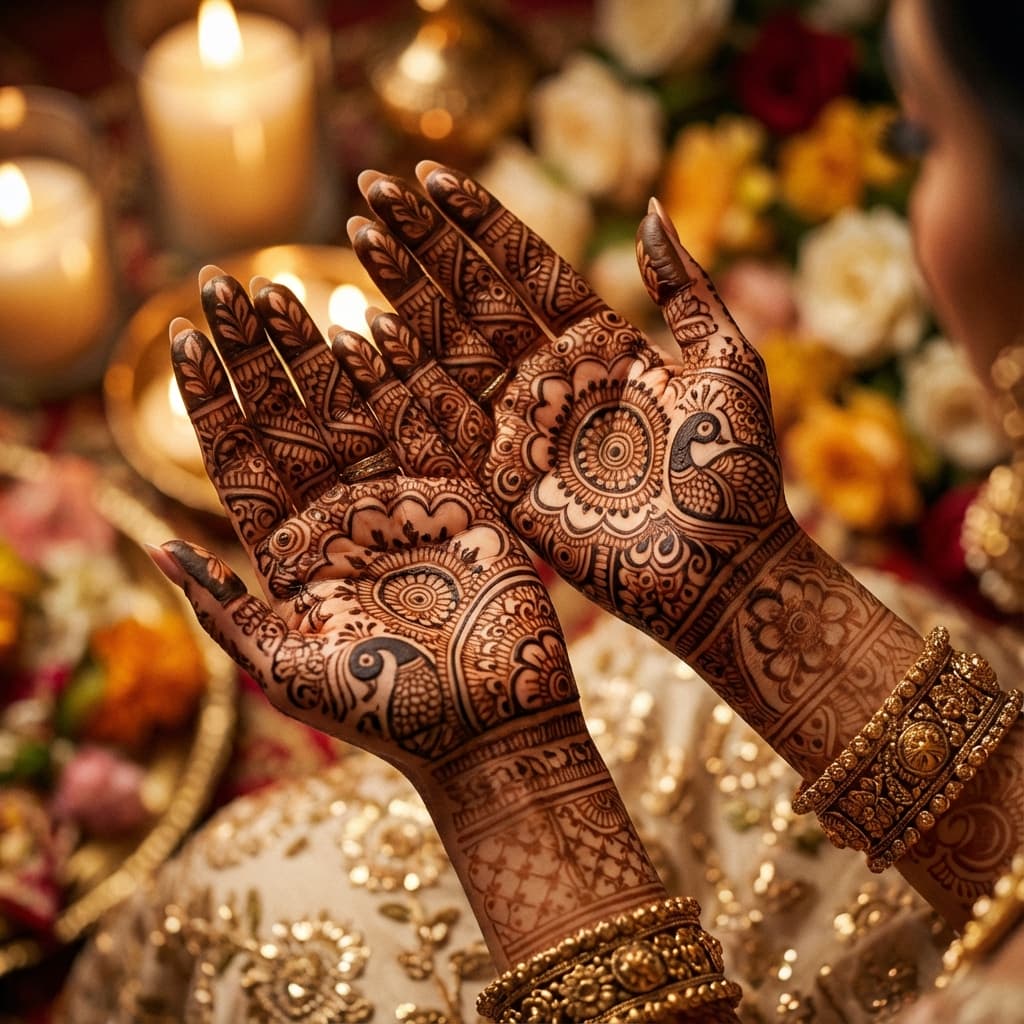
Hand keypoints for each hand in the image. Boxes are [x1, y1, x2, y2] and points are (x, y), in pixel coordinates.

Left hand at [154, 273, 670, 967]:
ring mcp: (404, 500)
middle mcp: (344, 516)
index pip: (241, 460)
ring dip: (321, 349)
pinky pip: (432, 422)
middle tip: (226, 285)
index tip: (182, 334)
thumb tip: (160, 550)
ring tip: (287, 288)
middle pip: (293, 417)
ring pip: (357, 407)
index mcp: (295, 553)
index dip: (211, 398)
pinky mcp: (464, 494)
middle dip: (257, 353)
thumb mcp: (289, 671)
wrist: (489, 729)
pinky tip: (373, 322)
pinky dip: (405, 376)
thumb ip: (227, 612)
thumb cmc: (387, 713)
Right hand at [351, 165, 795, 658]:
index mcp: (602, 345)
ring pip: (451, 347)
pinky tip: (368, 328)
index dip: (479, 221)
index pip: (528, 268)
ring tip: (359, 235)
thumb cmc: (739, 471)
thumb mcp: (727, 363)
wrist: (725, 569)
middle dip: (424, 242)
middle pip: (476, 296)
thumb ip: (685, 289)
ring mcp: (523, 427)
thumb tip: (648, 210)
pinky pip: (445, 419)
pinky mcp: (503, 479)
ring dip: (403, 293)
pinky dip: (406, 379)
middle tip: (371, 188)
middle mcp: (553, 379)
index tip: (430, 173)